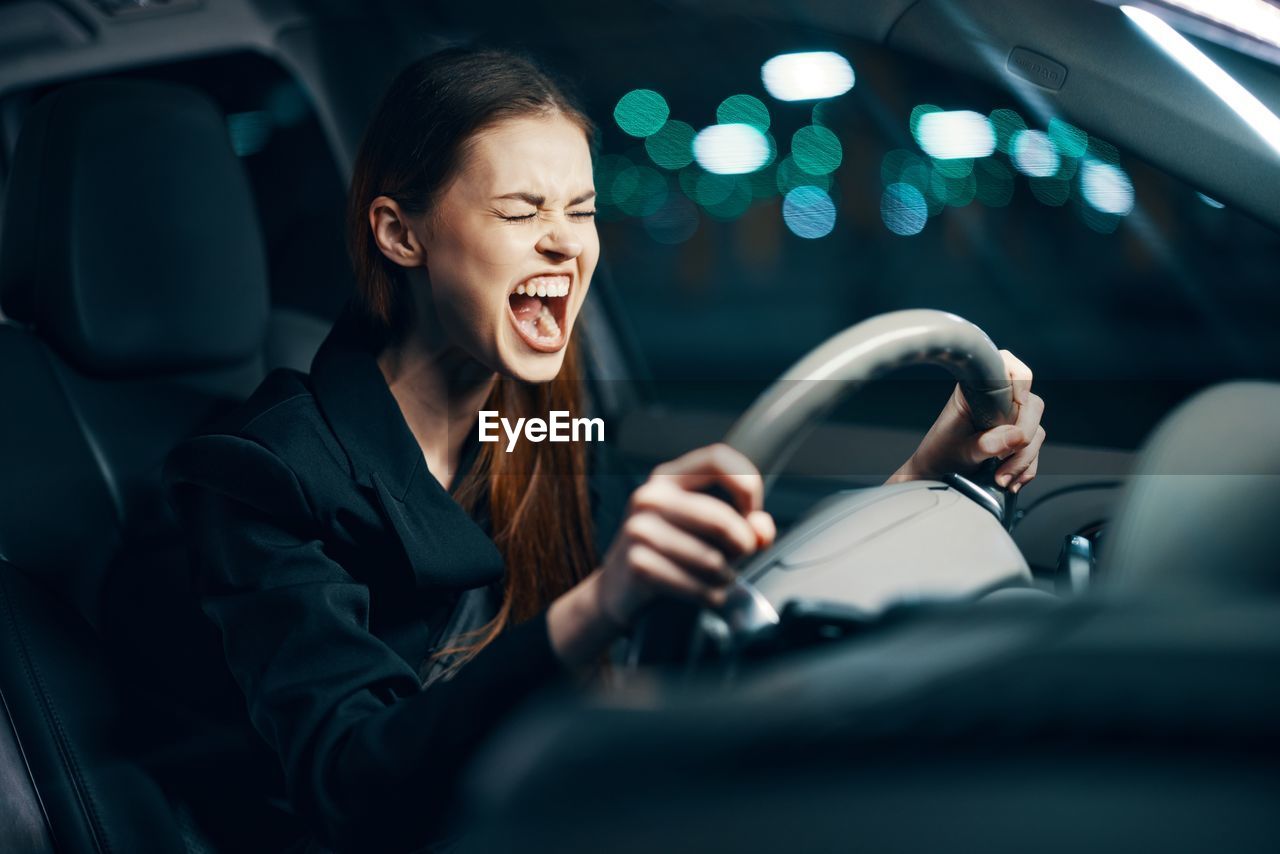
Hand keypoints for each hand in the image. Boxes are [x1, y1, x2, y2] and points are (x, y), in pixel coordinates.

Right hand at [594, 443, 775, 627]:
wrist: (618, 587)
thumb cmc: (671, 552)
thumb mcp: (707, 530)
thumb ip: (745, 524)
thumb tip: (761, 531)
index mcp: (668, 477)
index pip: (718, 459)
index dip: (747, 484)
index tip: (752, 510)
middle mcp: (650, 497)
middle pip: (721, 518)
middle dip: (743, 544)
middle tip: (742, 555)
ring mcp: (640, 530)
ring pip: (712, 560)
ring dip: (727, 576)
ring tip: (719, 578)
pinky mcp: (638, 565)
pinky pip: (697, 587)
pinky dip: (711, 596)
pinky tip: (706, 595)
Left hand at [891, 349, 1045, 491]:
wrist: (937, 474)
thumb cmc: (940, 454)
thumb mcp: (961, 450)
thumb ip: (988, 444)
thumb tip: (1018, 436)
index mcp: (977, 390)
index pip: (1008, 367)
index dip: (1019, 380)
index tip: (1018, 402)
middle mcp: (997, 401)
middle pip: (1032, 406)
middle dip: (1024, 437)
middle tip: (1003, 459)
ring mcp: (1010, 420)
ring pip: (1036, 432)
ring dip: (1023, 459)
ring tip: (1001, 478)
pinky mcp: (1016, 439)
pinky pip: (1035, 451)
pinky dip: (1027, 468)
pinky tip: (1011, 482)